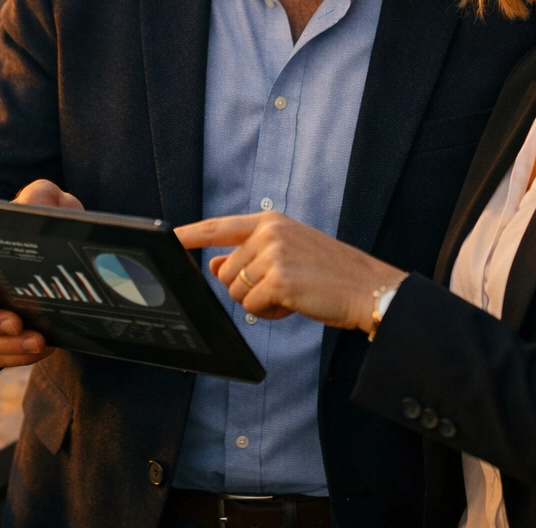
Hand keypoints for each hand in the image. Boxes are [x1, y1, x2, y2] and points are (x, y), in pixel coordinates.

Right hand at [0, 179, 82, 366]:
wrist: (53, 249)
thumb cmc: (38, 222)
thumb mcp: (42, 199)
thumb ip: (38, 196)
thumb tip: (32, 207)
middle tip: (16, 323)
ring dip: (7, 346)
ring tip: (37, 340)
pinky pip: (0, 357)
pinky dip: (19, 356)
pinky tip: (43, 348)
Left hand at [174, 212, 405, 332]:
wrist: (368, 288)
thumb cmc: (330, 273)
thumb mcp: (287, 253)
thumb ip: (249, 256)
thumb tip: (214, 264)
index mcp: (270, 221)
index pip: (218, 227)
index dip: (188, 234)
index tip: (167, 237)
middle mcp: (269, 233)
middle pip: (224, 273)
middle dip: (245, 288)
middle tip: (283, 287)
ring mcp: (274, 255)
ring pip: (236, 292)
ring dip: (260, 303)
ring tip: (293, 294)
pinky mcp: (280, 280)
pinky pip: (253, 308)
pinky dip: (270, 314)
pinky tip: (295, 304)